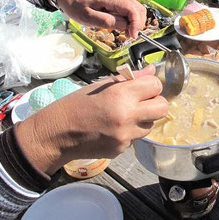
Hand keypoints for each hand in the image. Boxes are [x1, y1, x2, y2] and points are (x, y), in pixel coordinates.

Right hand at [16, 65, 167, 174]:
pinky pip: (136, 138)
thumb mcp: (102, 85)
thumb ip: (131, 79)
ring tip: (125, 116)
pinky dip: (130, 132)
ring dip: (144, 119)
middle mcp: (127, 116)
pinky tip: (114, 129)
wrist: (57, 133)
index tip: (144, 88)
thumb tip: (152, 70)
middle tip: (143, 102)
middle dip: (156, 103)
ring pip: (151, 125)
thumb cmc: (77, 104)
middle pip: (162, 108)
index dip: (152, 86)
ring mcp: (125, 135)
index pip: (156, 86)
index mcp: (121, 95)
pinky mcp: (122, 149)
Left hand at [44, 0, 146, 37]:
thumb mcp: (87, 17)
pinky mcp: (117, 5)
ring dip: (136, 23)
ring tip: (127, 33)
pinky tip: (124, 28)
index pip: (132, 9)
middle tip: (130, 35)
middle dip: (138, 24)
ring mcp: (118, 1)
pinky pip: (130, 12)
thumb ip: (106, 21)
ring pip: (136, 10)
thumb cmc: (75, 5)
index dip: (136, 23)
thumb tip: (124, 26)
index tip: (132, 35)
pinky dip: (131, 21)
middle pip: (139, 9)